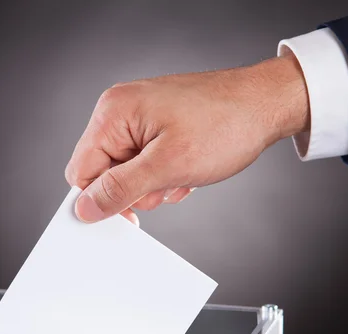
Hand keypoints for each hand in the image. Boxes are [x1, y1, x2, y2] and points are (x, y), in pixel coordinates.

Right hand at [65, 53, 309, 224]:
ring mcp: (140, 118)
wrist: (266, 104)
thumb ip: (120, 189)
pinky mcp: (157, 126)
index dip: (101, 199)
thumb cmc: (225, 124)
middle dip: (135, 190)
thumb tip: (84, 208)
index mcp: (113, 114)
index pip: (81, 171)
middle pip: (104, 173)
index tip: (129, 214)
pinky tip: (188, 169)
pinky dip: (166, 174)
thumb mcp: (168, 166)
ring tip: (182, 173)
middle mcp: (120, 111)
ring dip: (154, 184)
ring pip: (127, 172)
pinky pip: (146, 163)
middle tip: (166, 184)